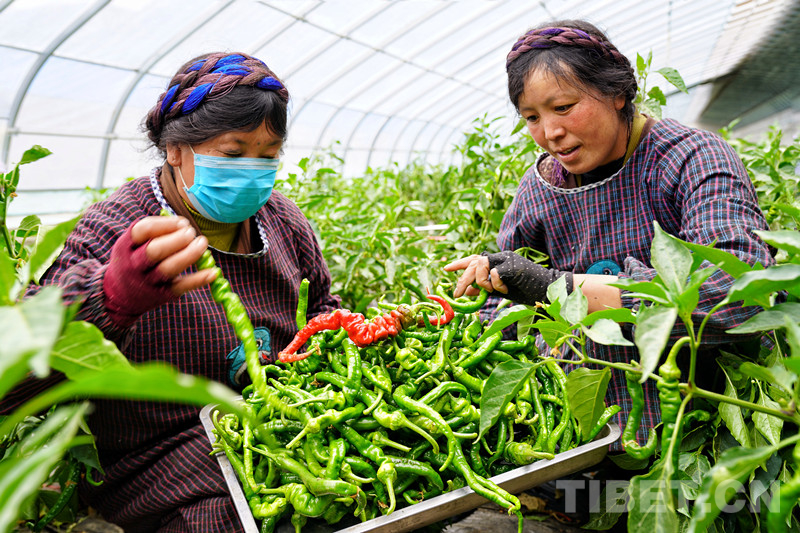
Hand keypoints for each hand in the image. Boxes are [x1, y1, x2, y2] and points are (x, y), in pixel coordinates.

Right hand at [103, 215, 215, 325]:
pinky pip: (181, 287)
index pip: (142, 230)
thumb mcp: (131, 245)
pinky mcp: (161, 295)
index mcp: (125, 246)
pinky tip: (213, 271)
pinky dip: (198, 279)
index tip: (182, 222)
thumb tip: (182, 223)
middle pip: (154, 250)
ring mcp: (147, 281)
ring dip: (189, 255)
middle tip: (191, 233)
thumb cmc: (133, 262)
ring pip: (168, 268)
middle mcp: (134, 264)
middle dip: (177, 239)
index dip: (165, 223)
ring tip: (202, 243)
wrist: (119, 297)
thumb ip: (152, 233)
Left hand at [445, 251, 571, 305]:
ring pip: (481, 264)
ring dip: (481, 281)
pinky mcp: (514, 265)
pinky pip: (495, 273)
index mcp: (497, 261)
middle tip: (457, 294)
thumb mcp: (501, 290)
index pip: (474, 258)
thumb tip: (467, 291)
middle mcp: (500, 256)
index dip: (459, 263)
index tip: (446, 269)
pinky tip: (505, 290)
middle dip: (463, 279)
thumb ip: (485, 289)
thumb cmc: (527, 290)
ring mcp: (507, 259)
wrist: (549, 290)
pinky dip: (495, 284)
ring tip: (491, 291)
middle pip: (473, 262)